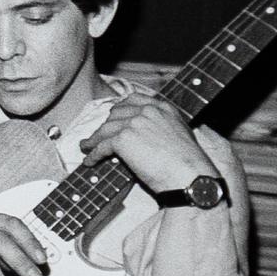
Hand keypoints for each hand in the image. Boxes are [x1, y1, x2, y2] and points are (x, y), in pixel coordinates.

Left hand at [79, 93, 215, 192]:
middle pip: (116, 114)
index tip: (113, 117)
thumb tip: (147, 136)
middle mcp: (147, 111)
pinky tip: (90, 161)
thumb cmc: (187, 163)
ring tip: (87, 148)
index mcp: (162, 108)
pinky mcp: (123, 139)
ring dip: (94, 140)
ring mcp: (134, 123)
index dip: (120, 110)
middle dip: (106, 125)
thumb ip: (162, 126)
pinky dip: (94, 154)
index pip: (134, 100)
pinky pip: (102, 146)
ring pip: (105, 129)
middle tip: (99, 136)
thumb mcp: (180, 133)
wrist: (189, 175)